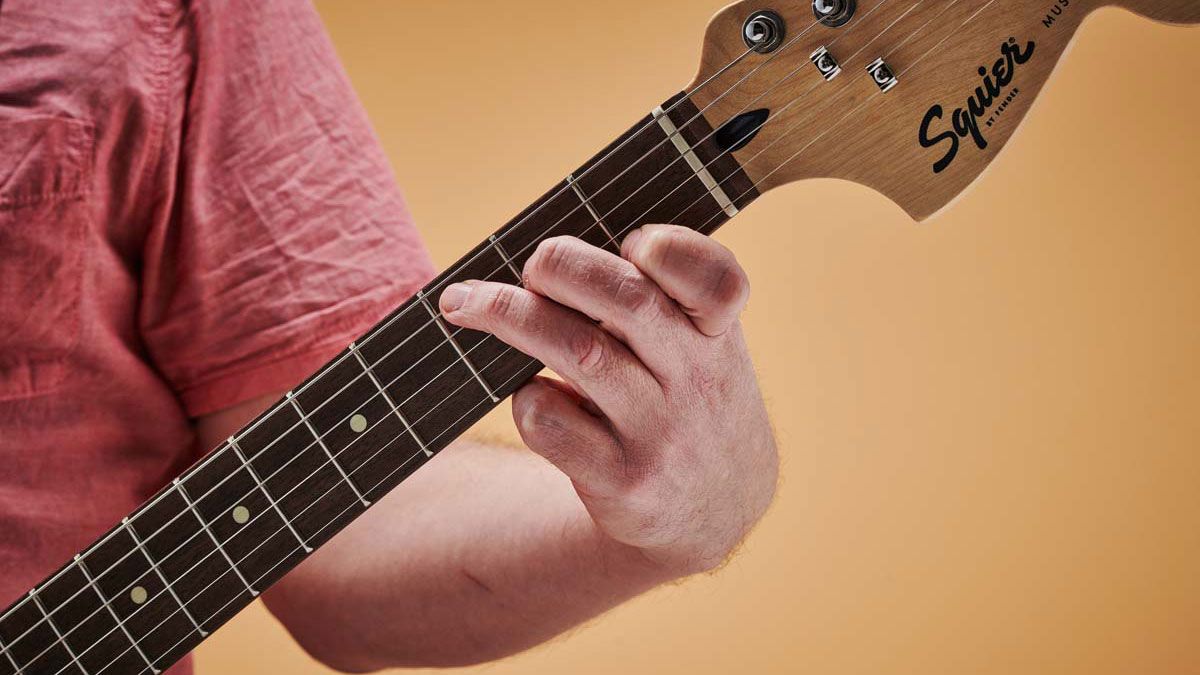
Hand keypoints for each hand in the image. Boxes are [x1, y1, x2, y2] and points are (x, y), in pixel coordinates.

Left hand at [439, 225, 777, 575]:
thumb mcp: (699, 348)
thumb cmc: (682, 398)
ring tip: (465, 301)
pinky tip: (528, 394)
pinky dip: (526, 398)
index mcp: (719, 334)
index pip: (714, 279)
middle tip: (528, 265)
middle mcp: (699, 380)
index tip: (631, 244)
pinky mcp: (623, 480)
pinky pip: (552, 422)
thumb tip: (544, 256)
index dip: (668, 248)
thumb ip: (654, 298)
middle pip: (629, 301)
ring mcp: (661, 432)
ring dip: (511, 315)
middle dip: (562, 266)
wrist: (713, 512)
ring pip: (579, 354)